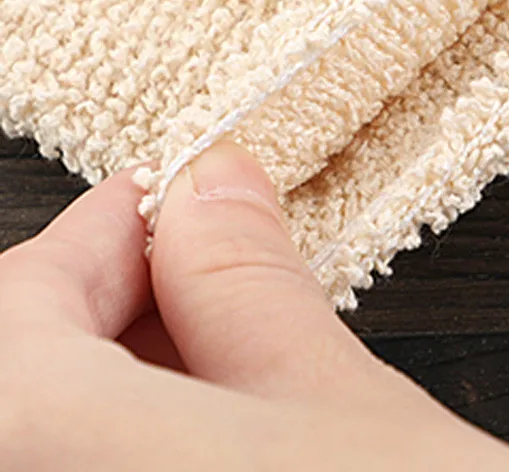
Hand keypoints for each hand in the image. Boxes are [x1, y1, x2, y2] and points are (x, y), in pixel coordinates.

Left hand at [0, 142, 508, 470]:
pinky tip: (210, 446)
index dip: (101, 235)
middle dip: (110, 314)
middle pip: (16, 386)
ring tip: (220, 361)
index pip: (14, 308)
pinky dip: (130, 460)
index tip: (167, 198)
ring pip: (46, 449)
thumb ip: (250, 293)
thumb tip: (215, 192)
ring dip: (120, 390)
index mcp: (46, 463)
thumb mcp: (347, 422)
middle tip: (207, 271)